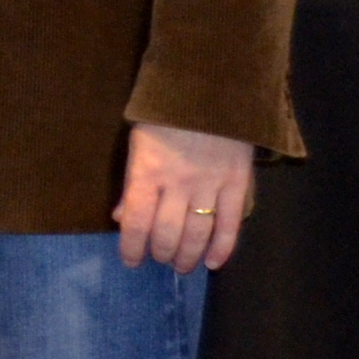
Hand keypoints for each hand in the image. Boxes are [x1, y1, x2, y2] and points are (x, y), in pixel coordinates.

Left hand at [115, 122, 255, 272]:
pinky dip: (223, 247)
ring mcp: (210, 184)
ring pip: (197, 233)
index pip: (135, 222)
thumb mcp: (137, 146)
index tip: (131, 261)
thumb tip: (120, 218)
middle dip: (161, 253)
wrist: (212, 93)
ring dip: (188, 256)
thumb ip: (131, 184)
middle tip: (160, 261)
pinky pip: (231, 223)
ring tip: (181, 266)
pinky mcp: (238, 183)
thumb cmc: (166, 119)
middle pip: (167, 232)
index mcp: (147, 172)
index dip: (131, 247)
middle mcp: (177, 183)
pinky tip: (213, 262)